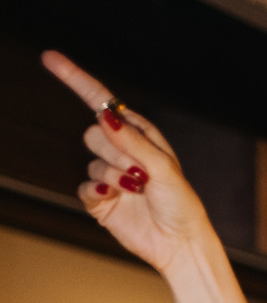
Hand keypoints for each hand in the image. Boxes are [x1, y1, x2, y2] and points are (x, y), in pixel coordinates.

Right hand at [41, 52, 209, 273]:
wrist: (179, 244)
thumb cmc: (180, 203)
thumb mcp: (163, 167)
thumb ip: (133, 141)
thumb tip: (104, 116)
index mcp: (138, 134)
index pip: (101, 102)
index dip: (75, 79)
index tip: (50, 58)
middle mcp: (121, 151)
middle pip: (93, 133)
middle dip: (115, 152)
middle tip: (140, 172)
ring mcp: (109, 176)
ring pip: (92, 162)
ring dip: (115, 176)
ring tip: (138, 191)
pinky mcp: (100, 200)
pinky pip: (84, 187)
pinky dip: (97, 191)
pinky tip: (113, 197)